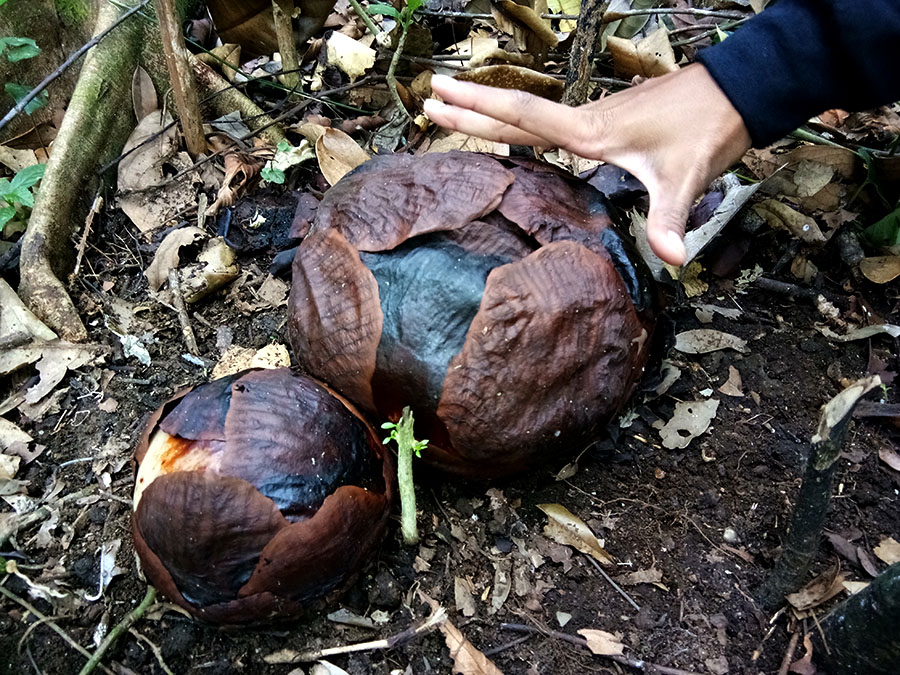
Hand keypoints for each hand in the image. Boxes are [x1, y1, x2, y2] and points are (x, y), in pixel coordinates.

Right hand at [424, 64, 751, 265]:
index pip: (521, 116)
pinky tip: (517, 132)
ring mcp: (594, 118)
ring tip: (456, 109)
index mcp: (590, 132)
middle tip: (428, 95)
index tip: (437, 97)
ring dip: (491, 110)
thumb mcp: (685, 178)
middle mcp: (585, 121)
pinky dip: (522, 123)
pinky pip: (551, 122)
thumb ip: (669, 219)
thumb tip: (670, 259)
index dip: (476, 109)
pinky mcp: (606, 123)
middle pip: (515, 112)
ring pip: (530, 115)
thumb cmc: (707, 128)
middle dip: (469, 105)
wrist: (735, 93)